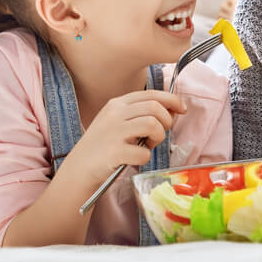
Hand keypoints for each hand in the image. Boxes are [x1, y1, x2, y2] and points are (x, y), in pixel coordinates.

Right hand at [63, 90, 186, 188]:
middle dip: (166, 121)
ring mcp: (114, 132)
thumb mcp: (117, 121)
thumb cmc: (103, 145)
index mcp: (117, 104)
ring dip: (158, 138)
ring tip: (148, 146)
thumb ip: (141, 113)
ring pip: (152, 125)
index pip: (151, 94)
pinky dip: (145, 158)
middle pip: (155, 107)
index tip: (181, 109)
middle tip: (159, 134)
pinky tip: (135, 159)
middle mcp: (115, 114)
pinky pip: (143, 153)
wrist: (79, 168)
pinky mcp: (114, 152)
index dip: (171, 99)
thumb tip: (173, 109)